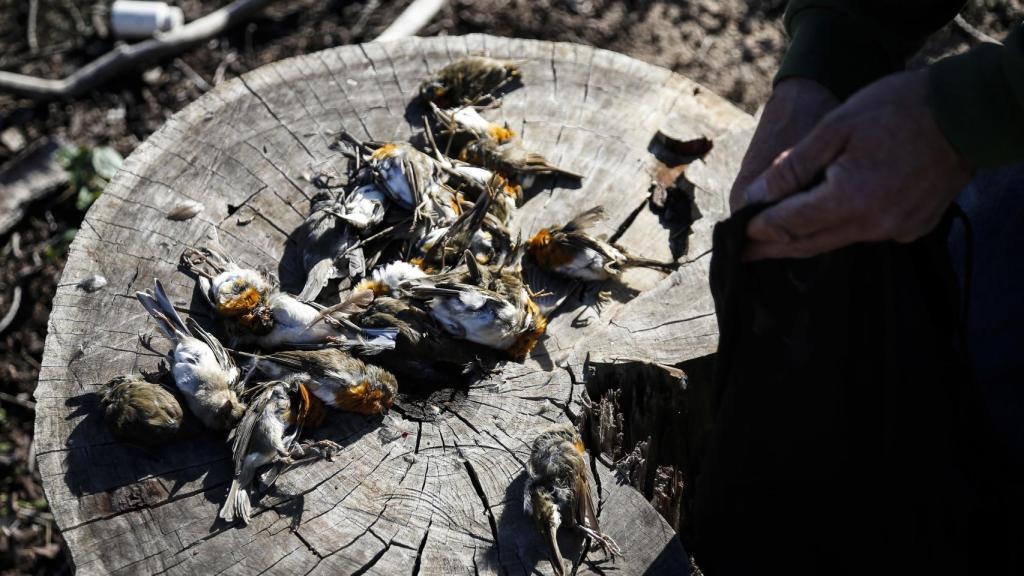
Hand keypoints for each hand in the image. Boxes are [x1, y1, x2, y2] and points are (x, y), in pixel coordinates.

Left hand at [742, 70, 971, 259]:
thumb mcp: (835, 129)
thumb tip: (754, 198)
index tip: (735, 234)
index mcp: (850, 199)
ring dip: (804, 239)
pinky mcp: (912, 227)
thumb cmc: (897, 109)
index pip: (790, 225)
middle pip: (809, 243)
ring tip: (773, 240)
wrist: (966, 111)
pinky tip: (822, 222)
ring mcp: (896, 230)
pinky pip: (864, 234)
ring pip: (836, 241)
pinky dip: (838, 229)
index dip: (759, 230)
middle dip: (773, 248)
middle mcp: (874, 224)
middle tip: (742, 254)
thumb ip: (792, 168)